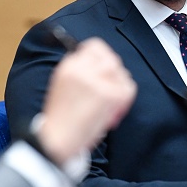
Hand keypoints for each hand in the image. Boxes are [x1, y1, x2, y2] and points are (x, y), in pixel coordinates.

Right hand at [36, 38, 136, 164]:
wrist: (58, 140)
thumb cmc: (61, 117)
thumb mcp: (63, 84)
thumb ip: (81, 70)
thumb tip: (102, 63)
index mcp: (69, 65)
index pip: (95, 46)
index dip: (103, 56)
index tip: (103, 67)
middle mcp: (83, 69)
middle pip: (111, 57)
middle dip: (114, 72)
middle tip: (110, 87)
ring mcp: (98, 81)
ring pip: (121, 72)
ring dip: (119, 85)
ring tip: (109, 101)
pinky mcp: (111, 95)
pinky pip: (128, 88)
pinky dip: (126, 97)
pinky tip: (115, 108)